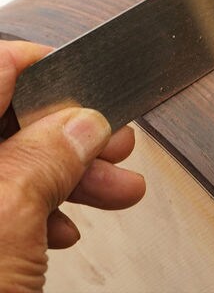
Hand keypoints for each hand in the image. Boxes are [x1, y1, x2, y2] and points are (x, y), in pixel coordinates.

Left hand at [0, 40, 145, 290]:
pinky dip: (42, 209)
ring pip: (14, 165)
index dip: (44, 68)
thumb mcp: (4, 215)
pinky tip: (67, 226)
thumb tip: (85, 123)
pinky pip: (4, 202)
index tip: (87, 80)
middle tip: (117, 144)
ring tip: (119, 190)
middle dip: (73, 134)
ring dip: (70, 175)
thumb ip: (47, 157)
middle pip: (10, 122)